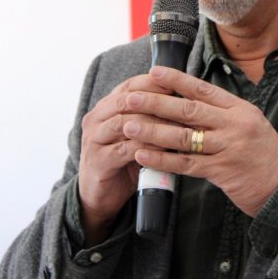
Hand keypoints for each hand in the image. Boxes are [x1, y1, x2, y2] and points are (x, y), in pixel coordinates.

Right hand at [77, 74, 173, 244]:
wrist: (100, 196)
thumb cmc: (124, 162)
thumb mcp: (136, 135)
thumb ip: (150, 118)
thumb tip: (183, 102)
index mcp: (105, 108)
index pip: (129, 86)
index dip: (151, 82)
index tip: (175, 82)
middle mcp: (96, 119)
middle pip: (124, 100)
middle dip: (153, 100)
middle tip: (178, 102)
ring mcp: (94, 139)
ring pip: (124, 123)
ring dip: (152, 123)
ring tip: (176, 125)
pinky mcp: (98, 161)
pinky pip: (124, 150)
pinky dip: (146, 148)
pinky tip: (164, 149)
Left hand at [120, 66, 277, 217]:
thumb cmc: (262, 154)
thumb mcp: (249, 123)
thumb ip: (222, 113)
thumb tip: (188, 98)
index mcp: (240, 109)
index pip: (203, 89)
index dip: (176, 79)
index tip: (153, 72)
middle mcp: (234, 125)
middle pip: (189, 110)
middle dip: (156, 102)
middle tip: (131, 97)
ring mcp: (228, 148)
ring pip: (183, 136)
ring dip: (153, 131)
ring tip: (129, 125)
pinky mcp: (221, 172)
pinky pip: (185, 164)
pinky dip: (162, 159)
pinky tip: (142, 155)